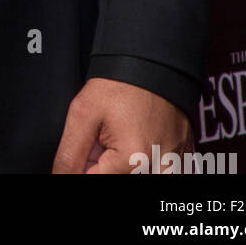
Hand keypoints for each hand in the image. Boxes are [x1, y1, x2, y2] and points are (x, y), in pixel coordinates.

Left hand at [51, 77, 192, 173]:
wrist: (151, 62)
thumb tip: (61, 178)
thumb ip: (70, 154)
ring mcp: (176, 164)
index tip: (89, 148)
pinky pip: (163, 172)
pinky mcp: (184, 158)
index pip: (96, 183)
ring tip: (123, 140)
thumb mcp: (83, 113)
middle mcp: (160, 167)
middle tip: (104, 141)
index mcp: (134, 158)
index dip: (83, 167)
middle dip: (105, 166)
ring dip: (126, 166)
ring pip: (143, 177)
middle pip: (120, 179)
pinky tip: (140, 142)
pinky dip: (148, 164)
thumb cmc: (120, 83)